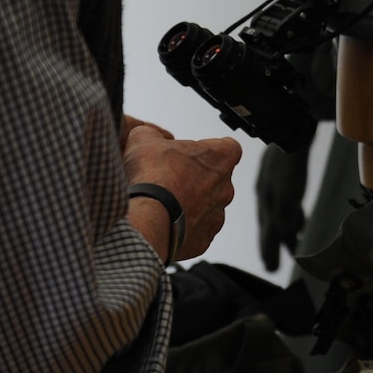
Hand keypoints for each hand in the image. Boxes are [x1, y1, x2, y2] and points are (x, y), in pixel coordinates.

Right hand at [122, 121, 241, 260]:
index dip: (210, 149)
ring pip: (207, 206)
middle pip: (217, 179)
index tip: (194, 153)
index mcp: (221, 158)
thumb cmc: (153, 177)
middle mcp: (226, 187)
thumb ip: (153, 134)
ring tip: (164, 204)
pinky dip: (184, 227)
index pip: (229, 147)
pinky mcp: (205, 239)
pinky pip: (197, 230)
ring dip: (191, 204)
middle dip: (197, 178)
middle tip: (170, 179)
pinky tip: (164, 223)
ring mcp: (217, 215)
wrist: (148, 219)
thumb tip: (151, 138)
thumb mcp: (144, 139)